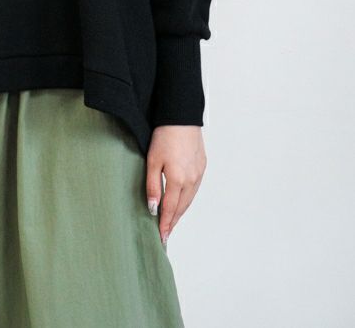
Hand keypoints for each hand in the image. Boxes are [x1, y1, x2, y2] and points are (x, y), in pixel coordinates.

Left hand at [146, 125, 206, 246]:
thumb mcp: (152, 160)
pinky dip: (187, 199)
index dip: (165, 225)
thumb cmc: (164, 135)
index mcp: (178, 180)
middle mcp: (191, 180)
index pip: (170, 210)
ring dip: (180, 212)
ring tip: (172, 221)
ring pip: (189, 200)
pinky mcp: (202, 166)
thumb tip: (153, 208)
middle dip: (173, 222)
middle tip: (166, 234)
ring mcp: (198, 174)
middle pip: (181, 208)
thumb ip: (152, 186)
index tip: (161, 238)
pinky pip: (194, 189)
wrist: (182, 116)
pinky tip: (181, 201)